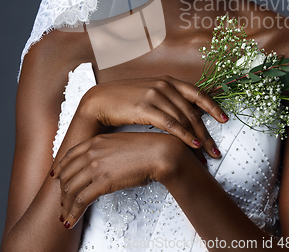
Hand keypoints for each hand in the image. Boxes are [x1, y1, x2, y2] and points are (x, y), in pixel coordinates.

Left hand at [51, 131, 188, 228]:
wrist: (159, 152)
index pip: (70, 155)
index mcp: (96, 141)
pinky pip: (81, 200)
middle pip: (67, 174)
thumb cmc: (146, 149)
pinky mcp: (102, 182)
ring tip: (66, 215)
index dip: (61, 168)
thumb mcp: (121, 143)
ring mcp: (96, 166)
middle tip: (62, 202)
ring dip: (66, 205)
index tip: (57, 177)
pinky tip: (72, 219)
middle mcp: (92, 152)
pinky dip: (73, 212)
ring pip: (70, 189)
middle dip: (61, 191)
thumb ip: (107, 150)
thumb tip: (102, 163)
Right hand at [80, 75, 227, 157]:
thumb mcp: (149, 93)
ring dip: (198, 138)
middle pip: (193, 111)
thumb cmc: (124, 100)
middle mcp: (164, 85)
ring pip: (184, 119)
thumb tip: (184, 113)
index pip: (197, 93)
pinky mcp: (145, 107)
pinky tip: (192, 145)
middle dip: (207, 132)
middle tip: (216, 150)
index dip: (213, 106)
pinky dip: (184, 136)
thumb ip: (167, 99)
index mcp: (167, 81)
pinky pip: (170, 124)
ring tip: (206, 154)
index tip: (225, 119)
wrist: (99, 101)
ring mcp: (155, 95)